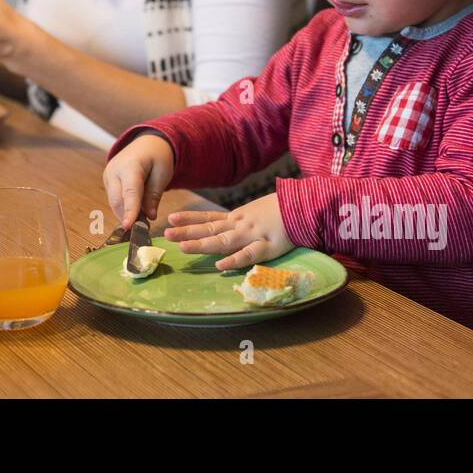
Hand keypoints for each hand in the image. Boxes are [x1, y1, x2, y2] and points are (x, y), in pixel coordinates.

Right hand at [103, 133, 174, 228]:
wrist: (147, 143)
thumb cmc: (158, 156)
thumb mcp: (163, 173)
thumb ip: (154, 195)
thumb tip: (149, 216)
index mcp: (130, 165)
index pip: (130, 192)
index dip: (130, 210)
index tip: (129, 226)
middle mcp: (114, 170)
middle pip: (118, 200)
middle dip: (127, 217)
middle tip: (142, 231)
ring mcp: (108, 176)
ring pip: (115, 202)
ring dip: (126, 214)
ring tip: (142, 223)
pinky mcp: (108, 182)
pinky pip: (115, 199)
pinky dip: (124, 208)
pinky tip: (135, 214)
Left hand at [164, 193, 293, 270]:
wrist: (306, 206)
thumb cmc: (280, 211)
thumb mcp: (254, 213)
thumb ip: (237, 222)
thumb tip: (217, 229)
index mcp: (237, 218)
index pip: (209, 218)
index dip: (189, 219)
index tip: (170, 219)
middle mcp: (241, 226)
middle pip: (211, 229)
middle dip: (188, 232)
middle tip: (167, 234)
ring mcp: (253, 236)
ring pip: (225, 241)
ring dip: (203, 244)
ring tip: (184, 247)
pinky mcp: (269, 247)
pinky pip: (250, 255)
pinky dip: (235, 260)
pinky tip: (221, 266)